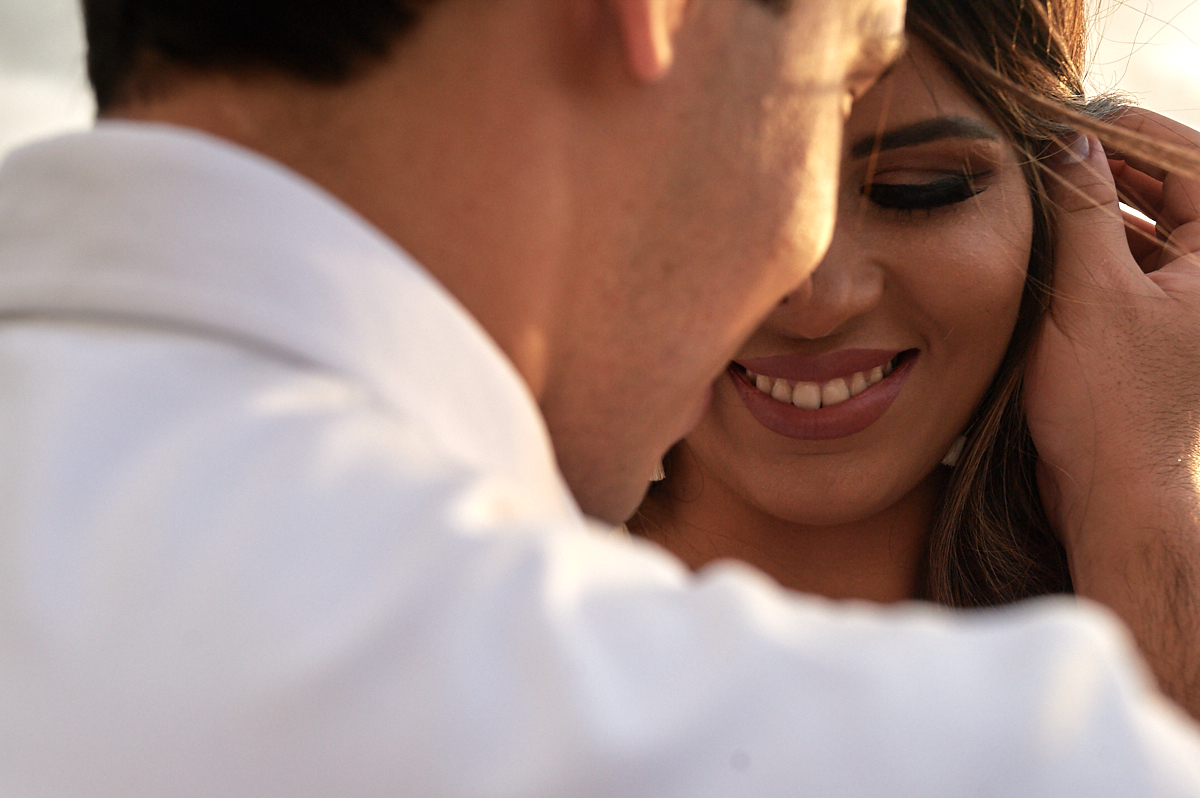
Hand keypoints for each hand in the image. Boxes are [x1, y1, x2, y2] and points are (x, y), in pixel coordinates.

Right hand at [1024, 109, 1199, 719]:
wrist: (1117, 498)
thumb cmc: (1113, 404)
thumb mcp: (1089, 292)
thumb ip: (1083, 208)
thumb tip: (1070, 143)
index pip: (1188, 161)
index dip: (1126, 133)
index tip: (1066, 123)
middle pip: (1168, 191)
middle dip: (1105, 169)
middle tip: (1041, 155)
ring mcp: (1187, 306)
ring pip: (1142, 230)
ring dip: (1090, 211)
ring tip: (1032, 199)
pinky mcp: (1155, 332)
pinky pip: (1125, 271)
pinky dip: (1087, 253)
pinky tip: (1040, 248)